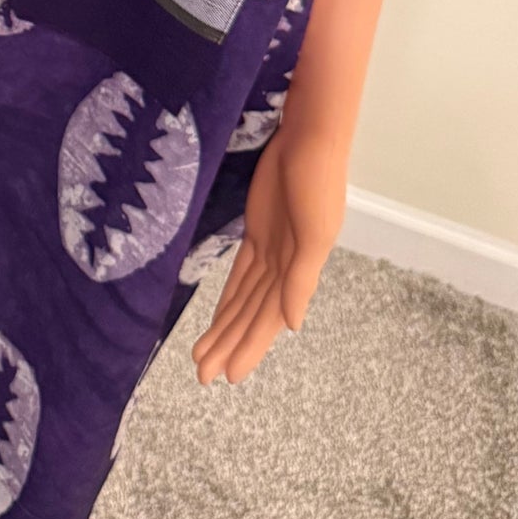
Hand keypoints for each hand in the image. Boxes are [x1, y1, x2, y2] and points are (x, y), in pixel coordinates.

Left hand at [192, 122, 347, 386]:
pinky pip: (240, 274)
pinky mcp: (257, 231)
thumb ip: (301, 280)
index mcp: (298, 273)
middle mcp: (284, 268)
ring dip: (224, 327)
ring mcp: (270, 250)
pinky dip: (231, 297)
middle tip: (202, 376)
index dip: (248, 347)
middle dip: (229, 345)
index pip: (267, 320)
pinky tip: (220, 316)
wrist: (307, 141)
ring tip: (201, 356)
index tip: (227, 376)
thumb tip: (292, 327)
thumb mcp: (314, 235)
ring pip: (243, 299)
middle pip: (251, 315)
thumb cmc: (316, 185)